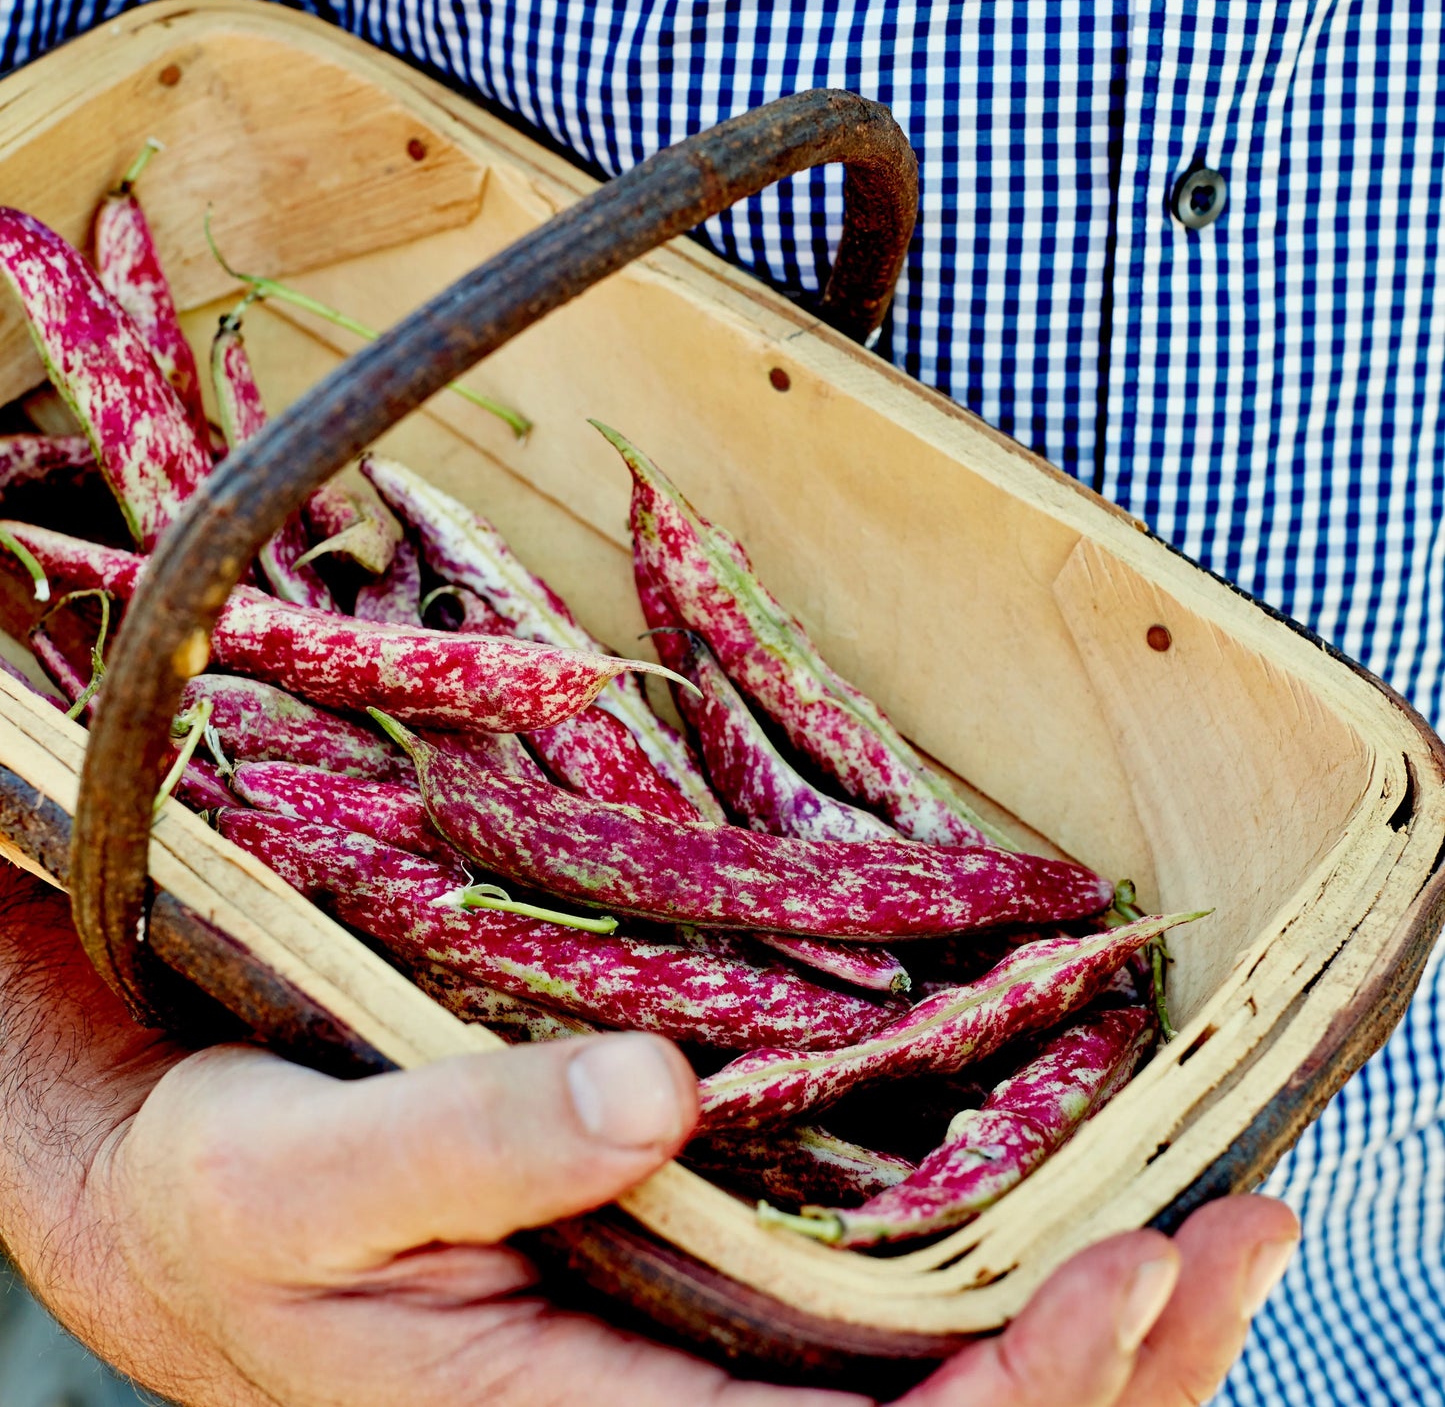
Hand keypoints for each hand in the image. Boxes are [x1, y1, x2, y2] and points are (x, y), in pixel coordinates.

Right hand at [0, 866, 1297, 1406]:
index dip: (1012, 1395)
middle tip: (1243, 1236)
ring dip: (1091, 1337)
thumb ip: (463, 1145)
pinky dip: (1002, 1284)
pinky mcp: (692, 1300)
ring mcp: (688, 1368)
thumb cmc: (234, 1194)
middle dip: (1109, 1374)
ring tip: (1222, 1236)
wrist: (201, 1206)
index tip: (1126, 1268)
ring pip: (931, 1403)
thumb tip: (655, 1098)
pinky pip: (882, 1330)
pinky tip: (1078, 1215)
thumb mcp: (307, 1169)